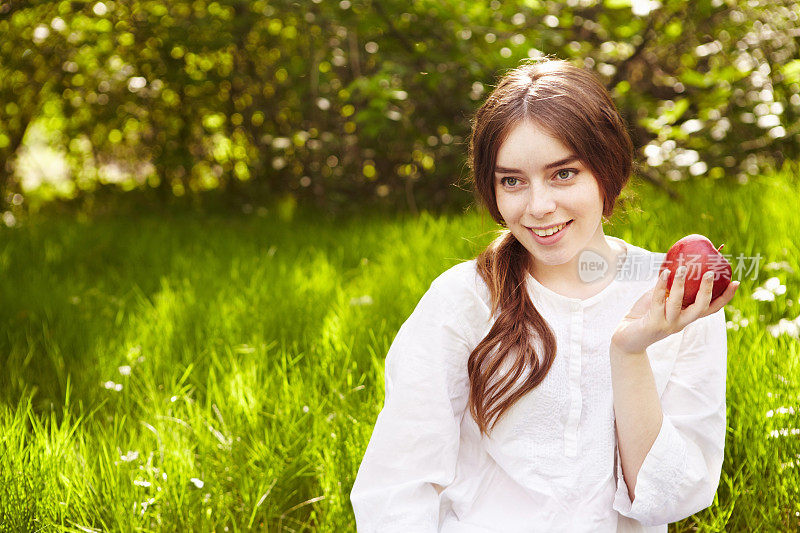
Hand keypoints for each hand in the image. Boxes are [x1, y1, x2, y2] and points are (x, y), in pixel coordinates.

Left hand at [610, 266, 739, 354]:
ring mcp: (668, 324)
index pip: (711, 308)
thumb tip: (679, 264)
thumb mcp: (662, 300)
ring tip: (682, 268)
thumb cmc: (645, 315)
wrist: (625, 338)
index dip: (725, 297)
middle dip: (707, 290)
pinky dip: (661, 285)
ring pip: (678, 303)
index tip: (736, 282)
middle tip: (710, 273)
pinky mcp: (653, 324)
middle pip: (700, 308)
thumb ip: (671, 288)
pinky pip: (658, 301)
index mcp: (687, 316)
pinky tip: (663, 273)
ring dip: (680, 284)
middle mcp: (681, 323)